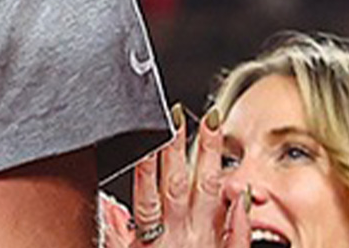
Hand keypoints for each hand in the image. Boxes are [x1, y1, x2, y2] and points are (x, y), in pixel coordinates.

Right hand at [101, 112, 247, 247]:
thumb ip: (115, 234)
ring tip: (212, 123)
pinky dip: (241, 211)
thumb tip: (104, 206)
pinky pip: (238, 233)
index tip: (145, 137)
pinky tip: (244, 188)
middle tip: (176, 114)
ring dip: (210, 155)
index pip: (147, 194)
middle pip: (177, 183)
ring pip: (209, 191)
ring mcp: (205, 242)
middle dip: (175, 147)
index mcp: (152, 238)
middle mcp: (180, 235)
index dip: (145, 165)